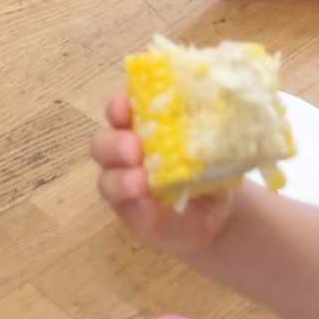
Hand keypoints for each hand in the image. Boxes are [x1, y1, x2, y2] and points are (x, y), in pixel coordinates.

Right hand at [92, 92, 239, 254]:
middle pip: (103, 142)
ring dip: (119, 177)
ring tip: (139, 181)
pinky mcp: (129, 211)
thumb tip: (212, 118)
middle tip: (134, 148)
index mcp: (141, 124)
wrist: (215, 212)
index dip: (118, 106)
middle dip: (115, 143)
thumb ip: (206, 132)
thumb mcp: (212, 146)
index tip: (127, 106)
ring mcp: (124, 182)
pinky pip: (122, 206)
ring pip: (106, 176)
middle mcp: (125, 150)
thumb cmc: (209, 167)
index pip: (120, 109)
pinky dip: (132, 202)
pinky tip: (144, 201)